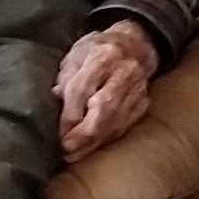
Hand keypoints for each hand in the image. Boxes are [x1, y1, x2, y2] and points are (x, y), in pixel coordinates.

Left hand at [52, 19, 160, 158]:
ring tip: (75, 155)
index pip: (82, 89)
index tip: (57, 133)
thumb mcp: (76, 54)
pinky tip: (93, 147)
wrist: (137, 44)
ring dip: (94, 142)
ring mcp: (137, 89)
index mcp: (102, 56)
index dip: (69, 115)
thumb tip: (54, 99)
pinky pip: (126, 125)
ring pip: (117, 121)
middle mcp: (123, 72)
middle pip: (104, 108)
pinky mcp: (143, 102)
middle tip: (66, 150)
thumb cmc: (99, 49)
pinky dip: (108, 139)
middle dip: (84, 133)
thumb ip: (65, 76)